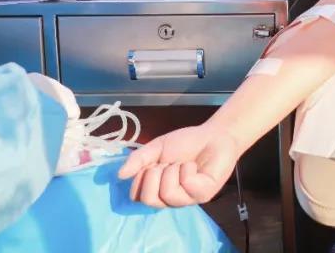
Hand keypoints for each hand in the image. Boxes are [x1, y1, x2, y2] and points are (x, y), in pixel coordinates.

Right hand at [117, 123, 241, 207]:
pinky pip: (187, 186)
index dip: (140, 178)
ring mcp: (188, 199)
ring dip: (173, 170)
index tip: (152, 163)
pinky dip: (189, 170)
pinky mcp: (204, 195)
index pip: (137, 196)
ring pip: (167, 194)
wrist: (214, 134)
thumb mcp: (157, 147)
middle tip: (168, 163)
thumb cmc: (187, 143)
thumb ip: (139, 159)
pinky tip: (195, 166)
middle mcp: (171, 199)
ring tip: (183, 163)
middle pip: (149, 200)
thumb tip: (120, 174)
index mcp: (158, 189)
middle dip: (155, 174)